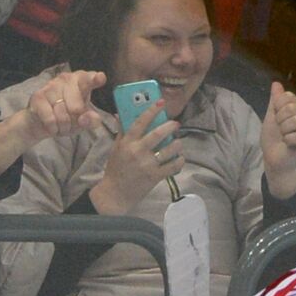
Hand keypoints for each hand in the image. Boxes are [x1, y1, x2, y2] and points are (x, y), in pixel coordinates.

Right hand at [0, 69, 105, 173]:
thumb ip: (91, 120)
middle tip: (70, 121)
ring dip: (63, 127)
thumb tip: (85, 119)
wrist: (41, 123)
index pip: (88, 79)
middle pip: (77, 108)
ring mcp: (51, 86)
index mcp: (81, 81)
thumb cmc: (67, 117)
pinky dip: (53, 128)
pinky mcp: (38, 96)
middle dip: (74, 122)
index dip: (94, 79)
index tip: (100, 77)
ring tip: (60, 124)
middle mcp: (66, 79)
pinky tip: (51, 125)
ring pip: (63, 116)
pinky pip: (51, 120)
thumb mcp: (83, 121)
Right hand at [88, 97, 183, 215]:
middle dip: (170, 126)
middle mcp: (138, 151)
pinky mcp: (155, 176)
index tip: (161, 102)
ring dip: (177, 144)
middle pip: (159, 133)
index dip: (152, 109)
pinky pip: (173, 166)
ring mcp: (148, 164)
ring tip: (178, 142)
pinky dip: (179, 161)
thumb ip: (121, 131)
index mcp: (127, 142)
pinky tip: (179, 158)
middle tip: (175, 124)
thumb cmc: (115, 170)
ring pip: (170, 149)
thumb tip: (120, 114)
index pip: (140, 121)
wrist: (115, 194)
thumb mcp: (115, 148)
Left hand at [261, 81, 295, 198]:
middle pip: (292, 107)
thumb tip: (276, 83)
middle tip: (279, 129)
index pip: (290, 96)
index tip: (275, 117)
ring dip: (284, 129)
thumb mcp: (270, 117)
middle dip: (280, 119)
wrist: (273, 159)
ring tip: (283, 137)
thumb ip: (275, 101)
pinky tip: (287, 143)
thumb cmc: (272, 140)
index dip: (278, 106)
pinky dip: (288, 139)